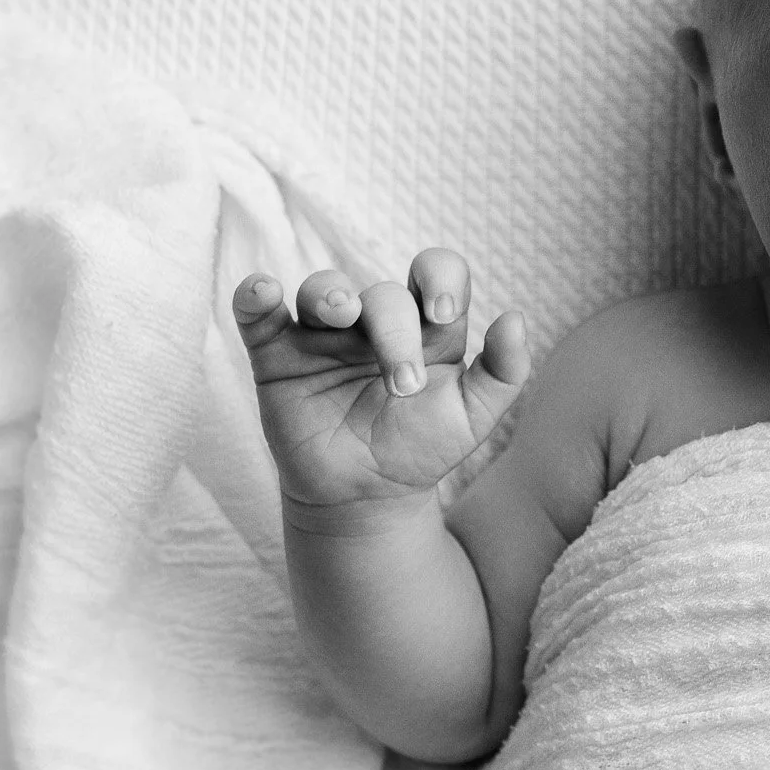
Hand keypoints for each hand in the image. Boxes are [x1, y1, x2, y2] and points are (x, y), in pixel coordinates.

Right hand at [232, 248, 530, 511]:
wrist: (367, 498)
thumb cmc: (423, 448)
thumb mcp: (474, 416)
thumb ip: (504, 370)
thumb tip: (514, 317)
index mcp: (425, 325)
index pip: (435, 271)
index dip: (440, 277)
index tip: (442, 313)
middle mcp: (374, 321)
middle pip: (382, 293)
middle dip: (395, 331)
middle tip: (405, 385)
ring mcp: (324, 336)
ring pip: (322, 289)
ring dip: (330, 294)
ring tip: (340, 314)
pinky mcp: (278, 356)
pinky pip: (259, 315)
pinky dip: (254, 296)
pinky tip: (263, 292)